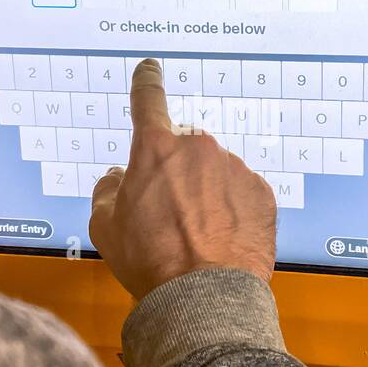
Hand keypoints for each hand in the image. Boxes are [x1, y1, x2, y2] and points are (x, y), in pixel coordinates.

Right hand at [89, 59, 276, 300]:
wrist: (205, 297)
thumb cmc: (151, 261)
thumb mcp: (106, 227)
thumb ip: (107, 191)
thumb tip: (117, 178)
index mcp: (156, 148)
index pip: (147, 99)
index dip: (146, 81)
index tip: (149, 69)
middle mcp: (199, 148)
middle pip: (184, 150)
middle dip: (177, 173)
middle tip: (169, 214)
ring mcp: (235, 168)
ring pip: (215, 173)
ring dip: (206, 194)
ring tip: (197, 236)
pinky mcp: (261, 193)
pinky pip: (241, 194)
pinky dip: (232, 211)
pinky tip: (221, 240)